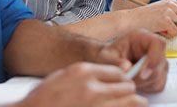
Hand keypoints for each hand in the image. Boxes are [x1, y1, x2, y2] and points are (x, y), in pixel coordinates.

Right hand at [19, 62, 146, 106]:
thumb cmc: (43, 99)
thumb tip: (107, 77)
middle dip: (128, 93)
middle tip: (124, 98)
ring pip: (133, 102)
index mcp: (84, 72)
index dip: (121, 80)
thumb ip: (87, 75)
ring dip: (132, 104)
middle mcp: (92, 88)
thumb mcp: (64, 76)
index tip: (119, 86)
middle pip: (128, 86)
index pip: (118, 72)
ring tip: (128, 106)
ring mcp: (96, 106)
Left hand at [93, 29, 168, 92]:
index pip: (159, 44)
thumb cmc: (107, 57)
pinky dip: (147, 88)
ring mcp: (158, 62)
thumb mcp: (105, 57)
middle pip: (161, 64)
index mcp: (142, 37)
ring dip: (144, 83)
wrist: (108, 63)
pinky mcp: (159, 74)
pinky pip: (158, 85)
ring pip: (160, 76)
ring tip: (129, 80)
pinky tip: (135, 83)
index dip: (154, 59)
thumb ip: (114, 61)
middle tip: (129, 80)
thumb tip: (127, 68)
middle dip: (145, 77)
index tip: (142, 74)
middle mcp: (153, 48)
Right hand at [128, 0, 176, 36]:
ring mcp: (168, 12)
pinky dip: (169, 35)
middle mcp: (170, 4)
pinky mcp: (165, 20)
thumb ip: (172, 13)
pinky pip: (175, 32)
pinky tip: (161, 31)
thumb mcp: (160, 10)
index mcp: (170, 1)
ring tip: (165, 30)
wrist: (130, 20)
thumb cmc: (143, 17)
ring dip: (175, 31)